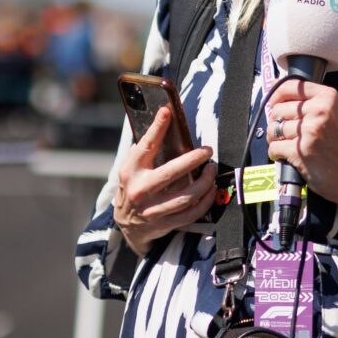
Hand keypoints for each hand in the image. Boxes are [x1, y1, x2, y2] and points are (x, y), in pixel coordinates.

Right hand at [113, 107, 215, 256]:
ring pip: (186, 196)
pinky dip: (205, 202)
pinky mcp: (164, 224)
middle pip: (171, 173)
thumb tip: (162, 122)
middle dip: (193, 159)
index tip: (167, 112)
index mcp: (130, 171)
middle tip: (207, 151)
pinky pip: (191, 214)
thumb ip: (144, 151)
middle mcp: (139, 190)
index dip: (157, 128)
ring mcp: (152, 209)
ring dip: (204, 183)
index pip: (145, 146)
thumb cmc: (134, 187)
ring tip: (211, 171)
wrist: (126, 225)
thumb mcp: (131, 169)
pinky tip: (211, 191)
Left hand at [266, 78, 337, 238]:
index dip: (277, 96)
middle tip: (288, 133)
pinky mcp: (300, 149)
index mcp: (327, 97)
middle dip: (277, 123)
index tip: (275, 105)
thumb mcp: (330, 114)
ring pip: (273, 129)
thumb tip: (274, 101)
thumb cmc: (336, 145)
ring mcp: (310, 130)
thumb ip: (307, 104)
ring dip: (276, 139)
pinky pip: (273, 147)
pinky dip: (276, 154)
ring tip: (289, 145)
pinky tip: (287, 156)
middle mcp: (319, 110)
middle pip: (278, 110)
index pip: (289, 86)